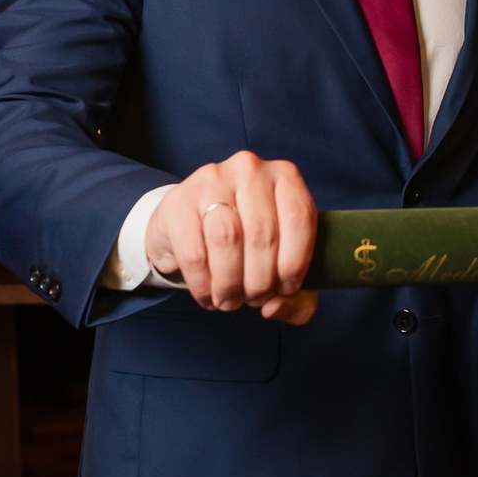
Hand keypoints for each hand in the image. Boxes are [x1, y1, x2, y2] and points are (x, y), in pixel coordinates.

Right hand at [145, 150, 317, 322]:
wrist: (191, 224)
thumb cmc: (247, 245)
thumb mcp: (281, 266)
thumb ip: (297, 300)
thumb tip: (274, 307)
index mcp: (285, 176)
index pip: (299, 219)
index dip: (296, 263)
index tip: (286, 288)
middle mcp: (249, 168)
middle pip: (263, 234)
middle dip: (260, 281)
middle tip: (254, 300)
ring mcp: (211, 179)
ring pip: (227, 240)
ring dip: (230, 284)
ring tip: (230, 301)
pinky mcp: (178, 200)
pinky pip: (194, 252)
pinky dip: (203, 284)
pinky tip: (208, 294)